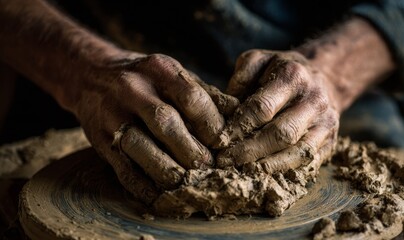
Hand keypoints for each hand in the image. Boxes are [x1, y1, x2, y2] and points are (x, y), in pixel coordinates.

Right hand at [73, 53, 227, 202]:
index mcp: (158, 69)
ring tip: (188, 183)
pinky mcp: (100, 140)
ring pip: (141, 147)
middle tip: (209, 168)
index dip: (210, 123)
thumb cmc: (143, 78)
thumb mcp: (172, 73)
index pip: (190, 97)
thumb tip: (238, 114)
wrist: (90, 75)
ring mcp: (113, 115)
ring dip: (168, 170)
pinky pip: (123, 167)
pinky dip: (143, 185)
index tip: (223, 142)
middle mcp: (132, 89)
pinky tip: (160, 194)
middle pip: (166, 123)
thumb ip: (204, 93)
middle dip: (191, 150)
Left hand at [216, 50, 339, 173]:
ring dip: (268, 166)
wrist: (326, 76)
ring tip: (242, 172)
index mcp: (292, 76)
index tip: (219, 140)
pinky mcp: (332, 141)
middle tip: (225, 161)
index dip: (238, 127)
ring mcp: (326, 122)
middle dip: (249, 151)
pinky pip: (309, 162)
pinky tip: (265, 174)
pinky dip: (287, 170)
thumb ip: (240, 78)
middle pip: (280, 133)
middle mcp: (314, 99)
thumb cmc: (283, 70)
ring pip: (298, 152)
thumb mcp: (259, 61)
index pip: (262, 108)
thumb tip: (226, 108)